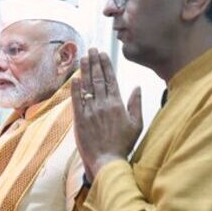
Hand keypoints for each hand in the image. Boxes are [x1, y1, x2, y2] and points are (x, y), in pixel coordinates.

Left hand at [72, 49, 143, 180]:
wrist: (107, 161)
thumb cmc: (123, 144)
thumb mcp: (136, 124)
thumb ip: (136, 104)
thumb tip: (137, 87)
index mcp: (118, 104)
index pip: (111, 79)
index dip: (106, 65)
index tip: (103, 53)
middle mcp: (104, 105)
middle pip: (98, 79)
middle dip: (95, 63)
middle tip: (91, 49)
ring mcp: (91, 111)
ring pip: (87, 86)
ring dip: (85, 70)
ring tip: (83, 57)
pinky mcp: (80, 120)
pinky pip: (77, 101)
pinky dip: (75, 88)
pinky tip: (74, 77)